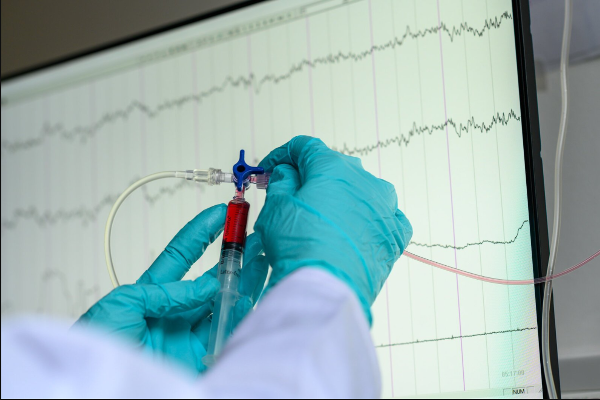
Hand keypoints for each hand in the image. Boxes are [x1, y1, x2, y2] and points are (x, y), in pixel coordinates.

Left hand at [75, 204, 268, 373]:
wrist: (100, 390)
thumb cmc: (97, 349)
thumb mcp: (120, 305)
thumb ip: (165, 292)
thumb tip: (206, 286)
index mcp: (149, 296)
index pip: (180, 257)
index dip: (201, 233)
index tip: (220, 213)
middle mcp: (173, 313)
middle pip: (209, 278)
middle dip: (232, 256)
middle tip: (253, 237)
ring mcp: (188, 336)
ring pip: (224, 303)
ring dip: (244, 281)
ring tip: (263, 260)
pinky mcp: (201, 359)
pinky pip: (227, 333)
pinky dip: (243, 315)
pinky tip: (254, 296)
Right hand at [255, 136, 411, 323]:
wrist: (327, 288)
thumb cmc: (301, 247)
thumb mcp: (277, 206)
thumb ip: (282, 180)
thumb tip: (288, 172)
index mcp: (333, 167)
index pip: (305, 148)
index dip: (282, 155)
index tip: (271, 168)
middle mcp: (364, 181)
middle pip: (333, 169)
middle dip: (310, 178)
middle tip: (290, 195)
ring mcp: (383, 207)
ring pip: (359, 193)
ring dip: (340, 199)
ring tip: (321, 221)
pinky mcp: (394, 233)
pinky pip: (381, 218)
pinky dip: (365, 221)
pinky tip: (351, 233)